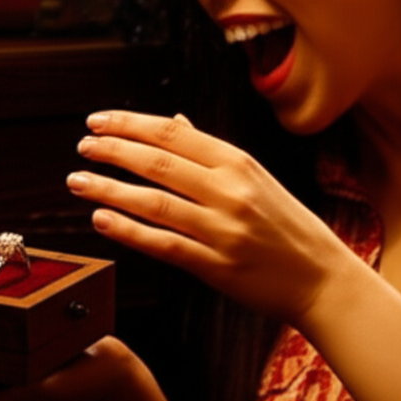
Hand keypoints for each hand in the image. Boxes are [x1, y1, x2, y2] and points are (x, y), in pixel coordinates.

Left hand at [67, 110, 354, 319]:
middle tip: (82, 146)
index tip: (97, 121)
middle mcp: (230, 191)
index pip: (172, 134)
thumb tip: (174, 123)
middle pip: (158, 163)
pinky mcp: (217, 266)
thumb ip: (211, 153)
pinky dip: (128, 230)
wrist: (322, 278)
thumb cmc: (286, 226)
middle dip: (112, 151)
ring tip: (77, 180)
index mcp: (239, 163)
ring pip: (154, 202)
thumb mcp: (256, 179)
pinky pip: (163, 244)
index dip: (129, 124)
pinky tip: (101, 219)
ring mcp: (223, 230)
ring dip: (109, 189)